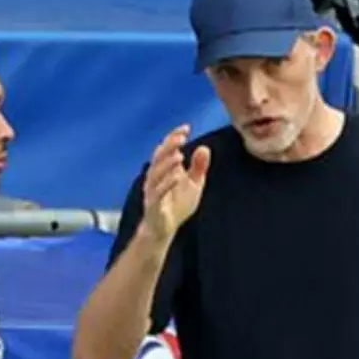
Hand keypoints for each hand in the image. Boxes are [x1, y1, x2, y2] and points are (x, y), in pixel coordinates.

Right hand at [141, 125, 210, 240]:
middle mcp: (154, 177)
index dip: (174, 137)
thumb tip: (204, 148)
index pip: (166, 148)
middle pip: (159, 157)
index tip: (186, 128)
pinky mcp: (154, 205)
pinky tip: (177, 176)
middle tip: (181, 137)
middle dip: (169, 146)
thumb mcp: (194, 184)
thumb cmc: (176, 205)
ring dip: (167, 163)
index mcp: (163, 169)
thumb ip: (198, 167)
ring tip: (179, 155)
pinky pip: (158, 193)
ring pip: (156, 173)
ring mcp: (153, 191)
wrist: (163, 230)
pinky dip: (167, 183)